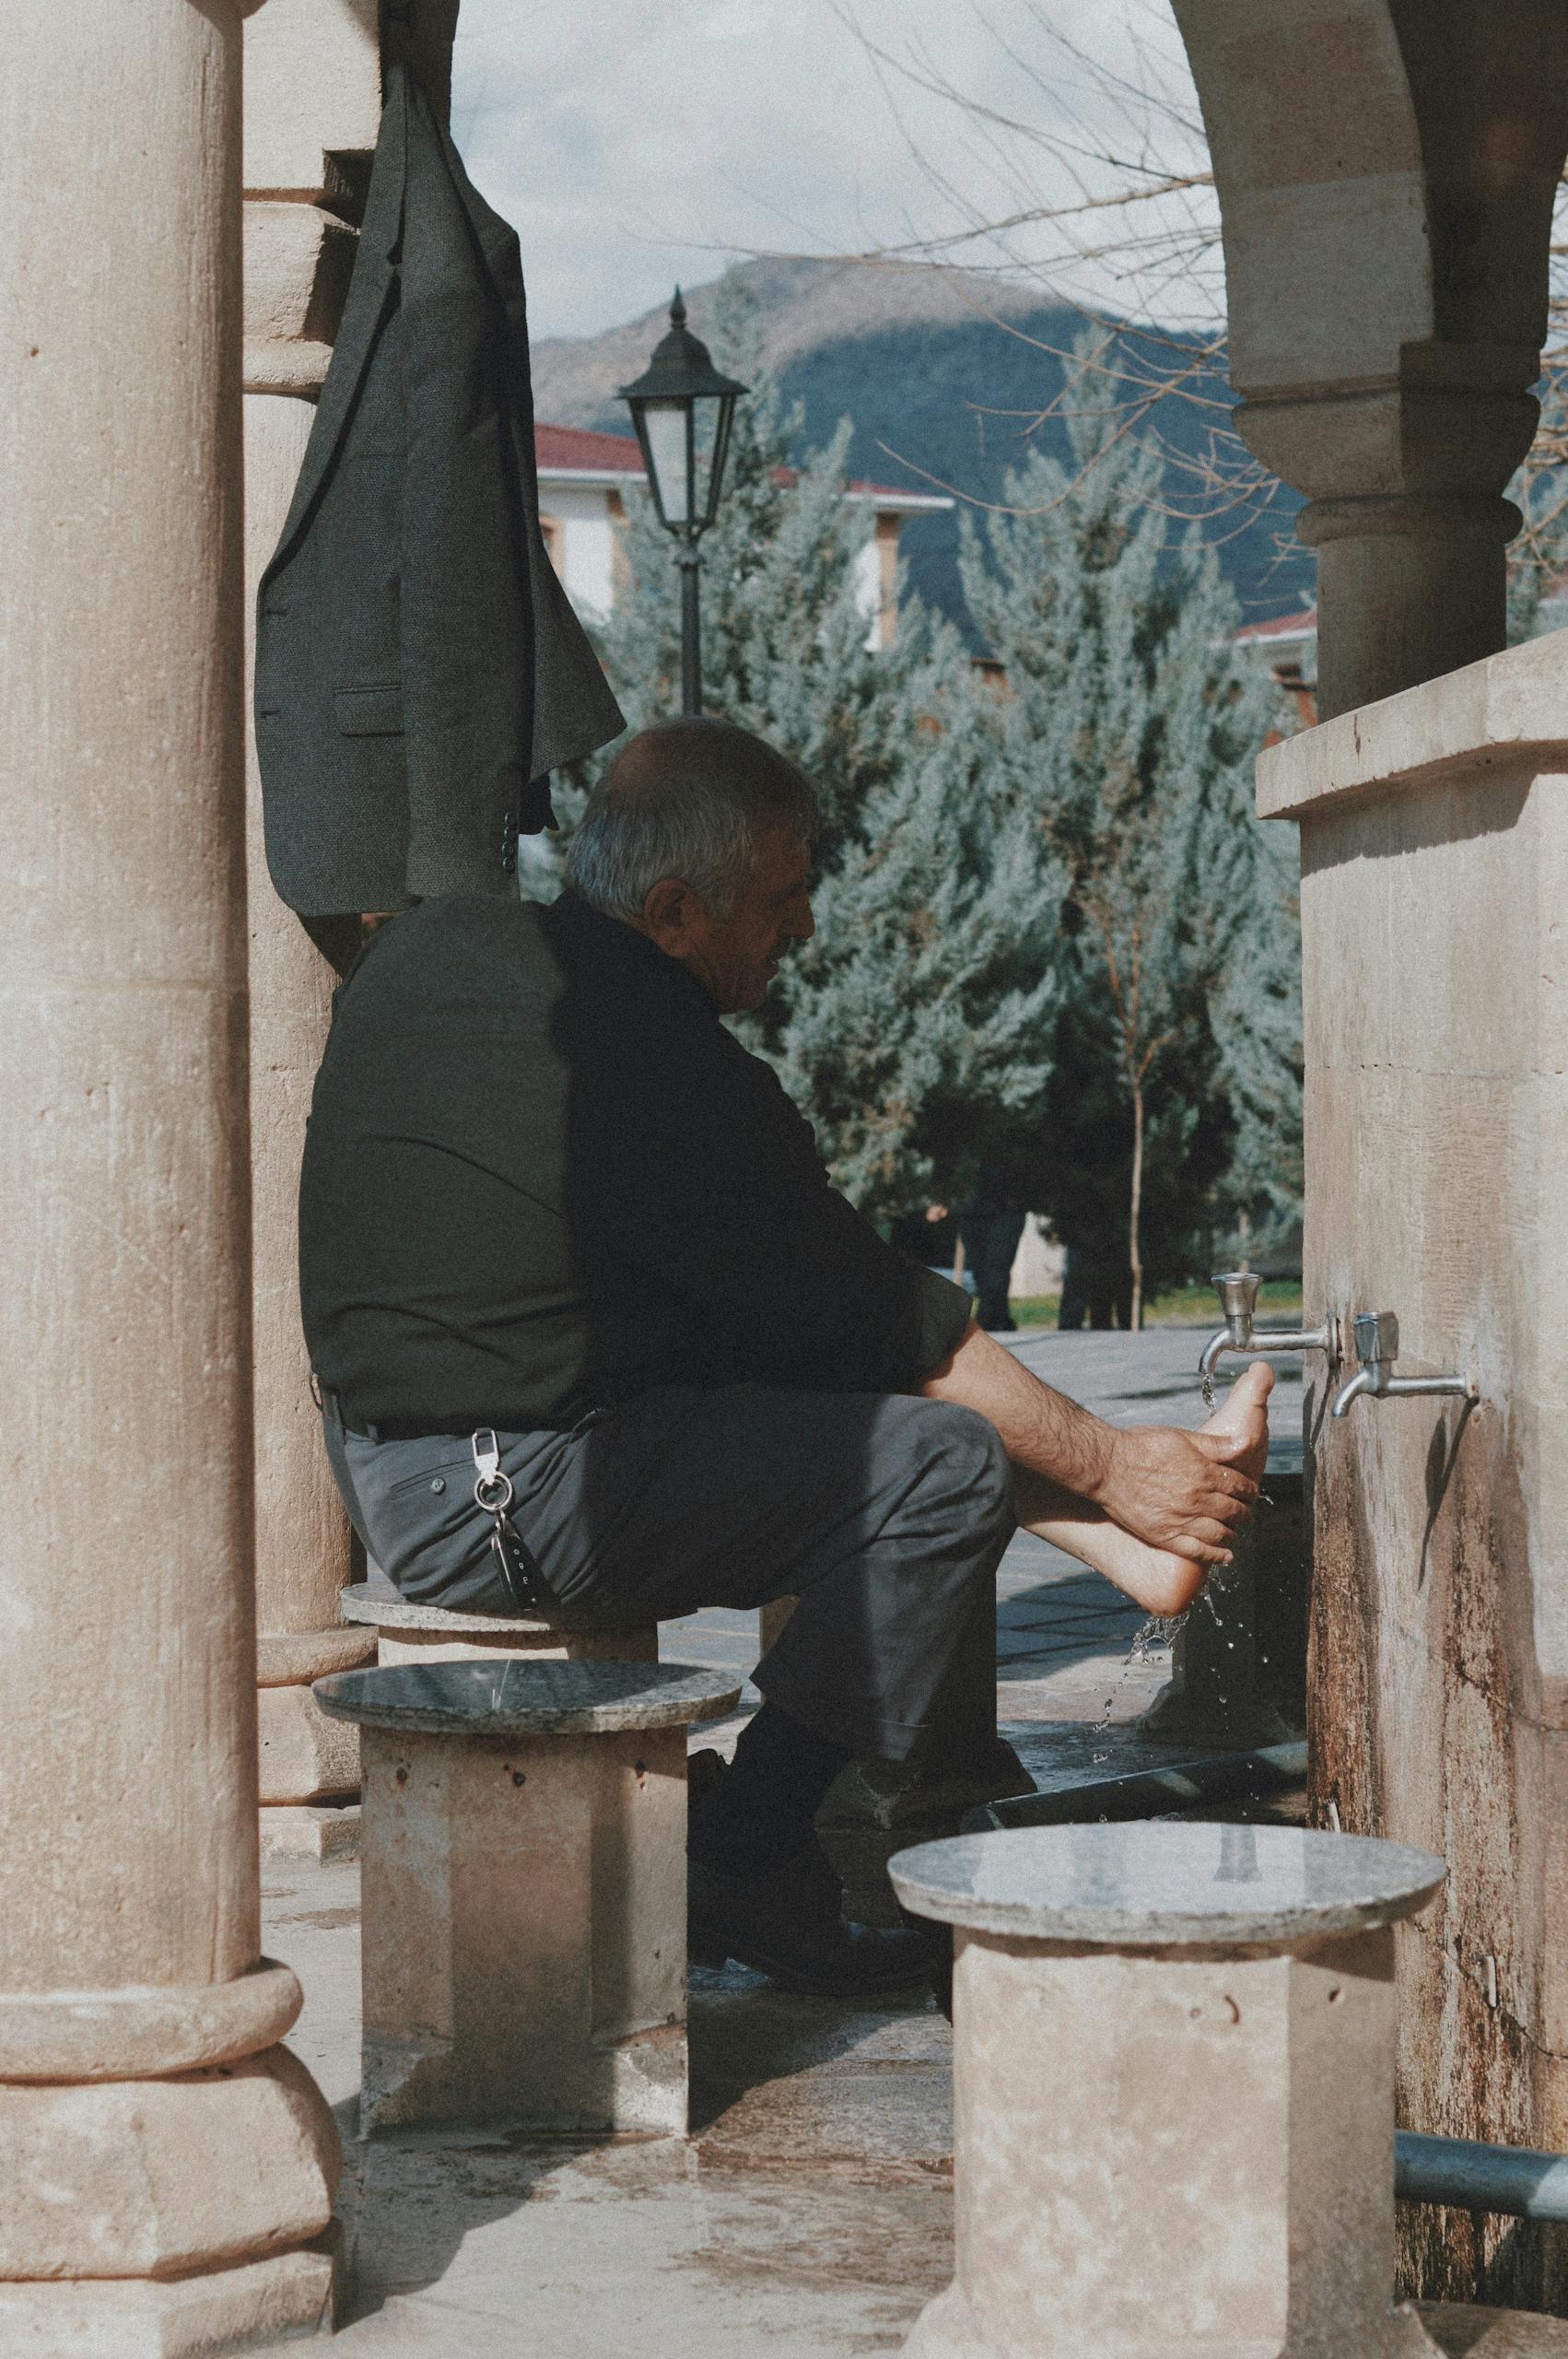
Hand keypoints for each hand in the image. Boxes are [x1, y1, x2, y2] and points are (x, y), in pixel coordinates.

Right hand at [1093, 1424, 1260, 1566]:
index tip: (1249, 1491)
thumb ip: (1215, 1444)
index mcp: (1203, 1473)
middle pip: (1234, 1511)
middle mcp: (1197, 1500)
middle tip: (1245, 1512)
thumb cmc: (1141, 1446)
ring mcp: (1181, 1520)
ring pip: (1220, 1534)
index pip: (1239, 1486)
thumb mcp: (1180, 1437)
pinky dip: (1215, 1556)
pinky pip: (1197, 1552)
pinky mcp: (1165, 1536)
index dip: (1249, 1490)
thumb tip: (1245, 1440)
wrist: (1107, 1467)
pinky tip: (1226, 1556)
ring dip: (1233, 1534)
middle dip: (1244, 1512)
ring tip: (1235, 1532)